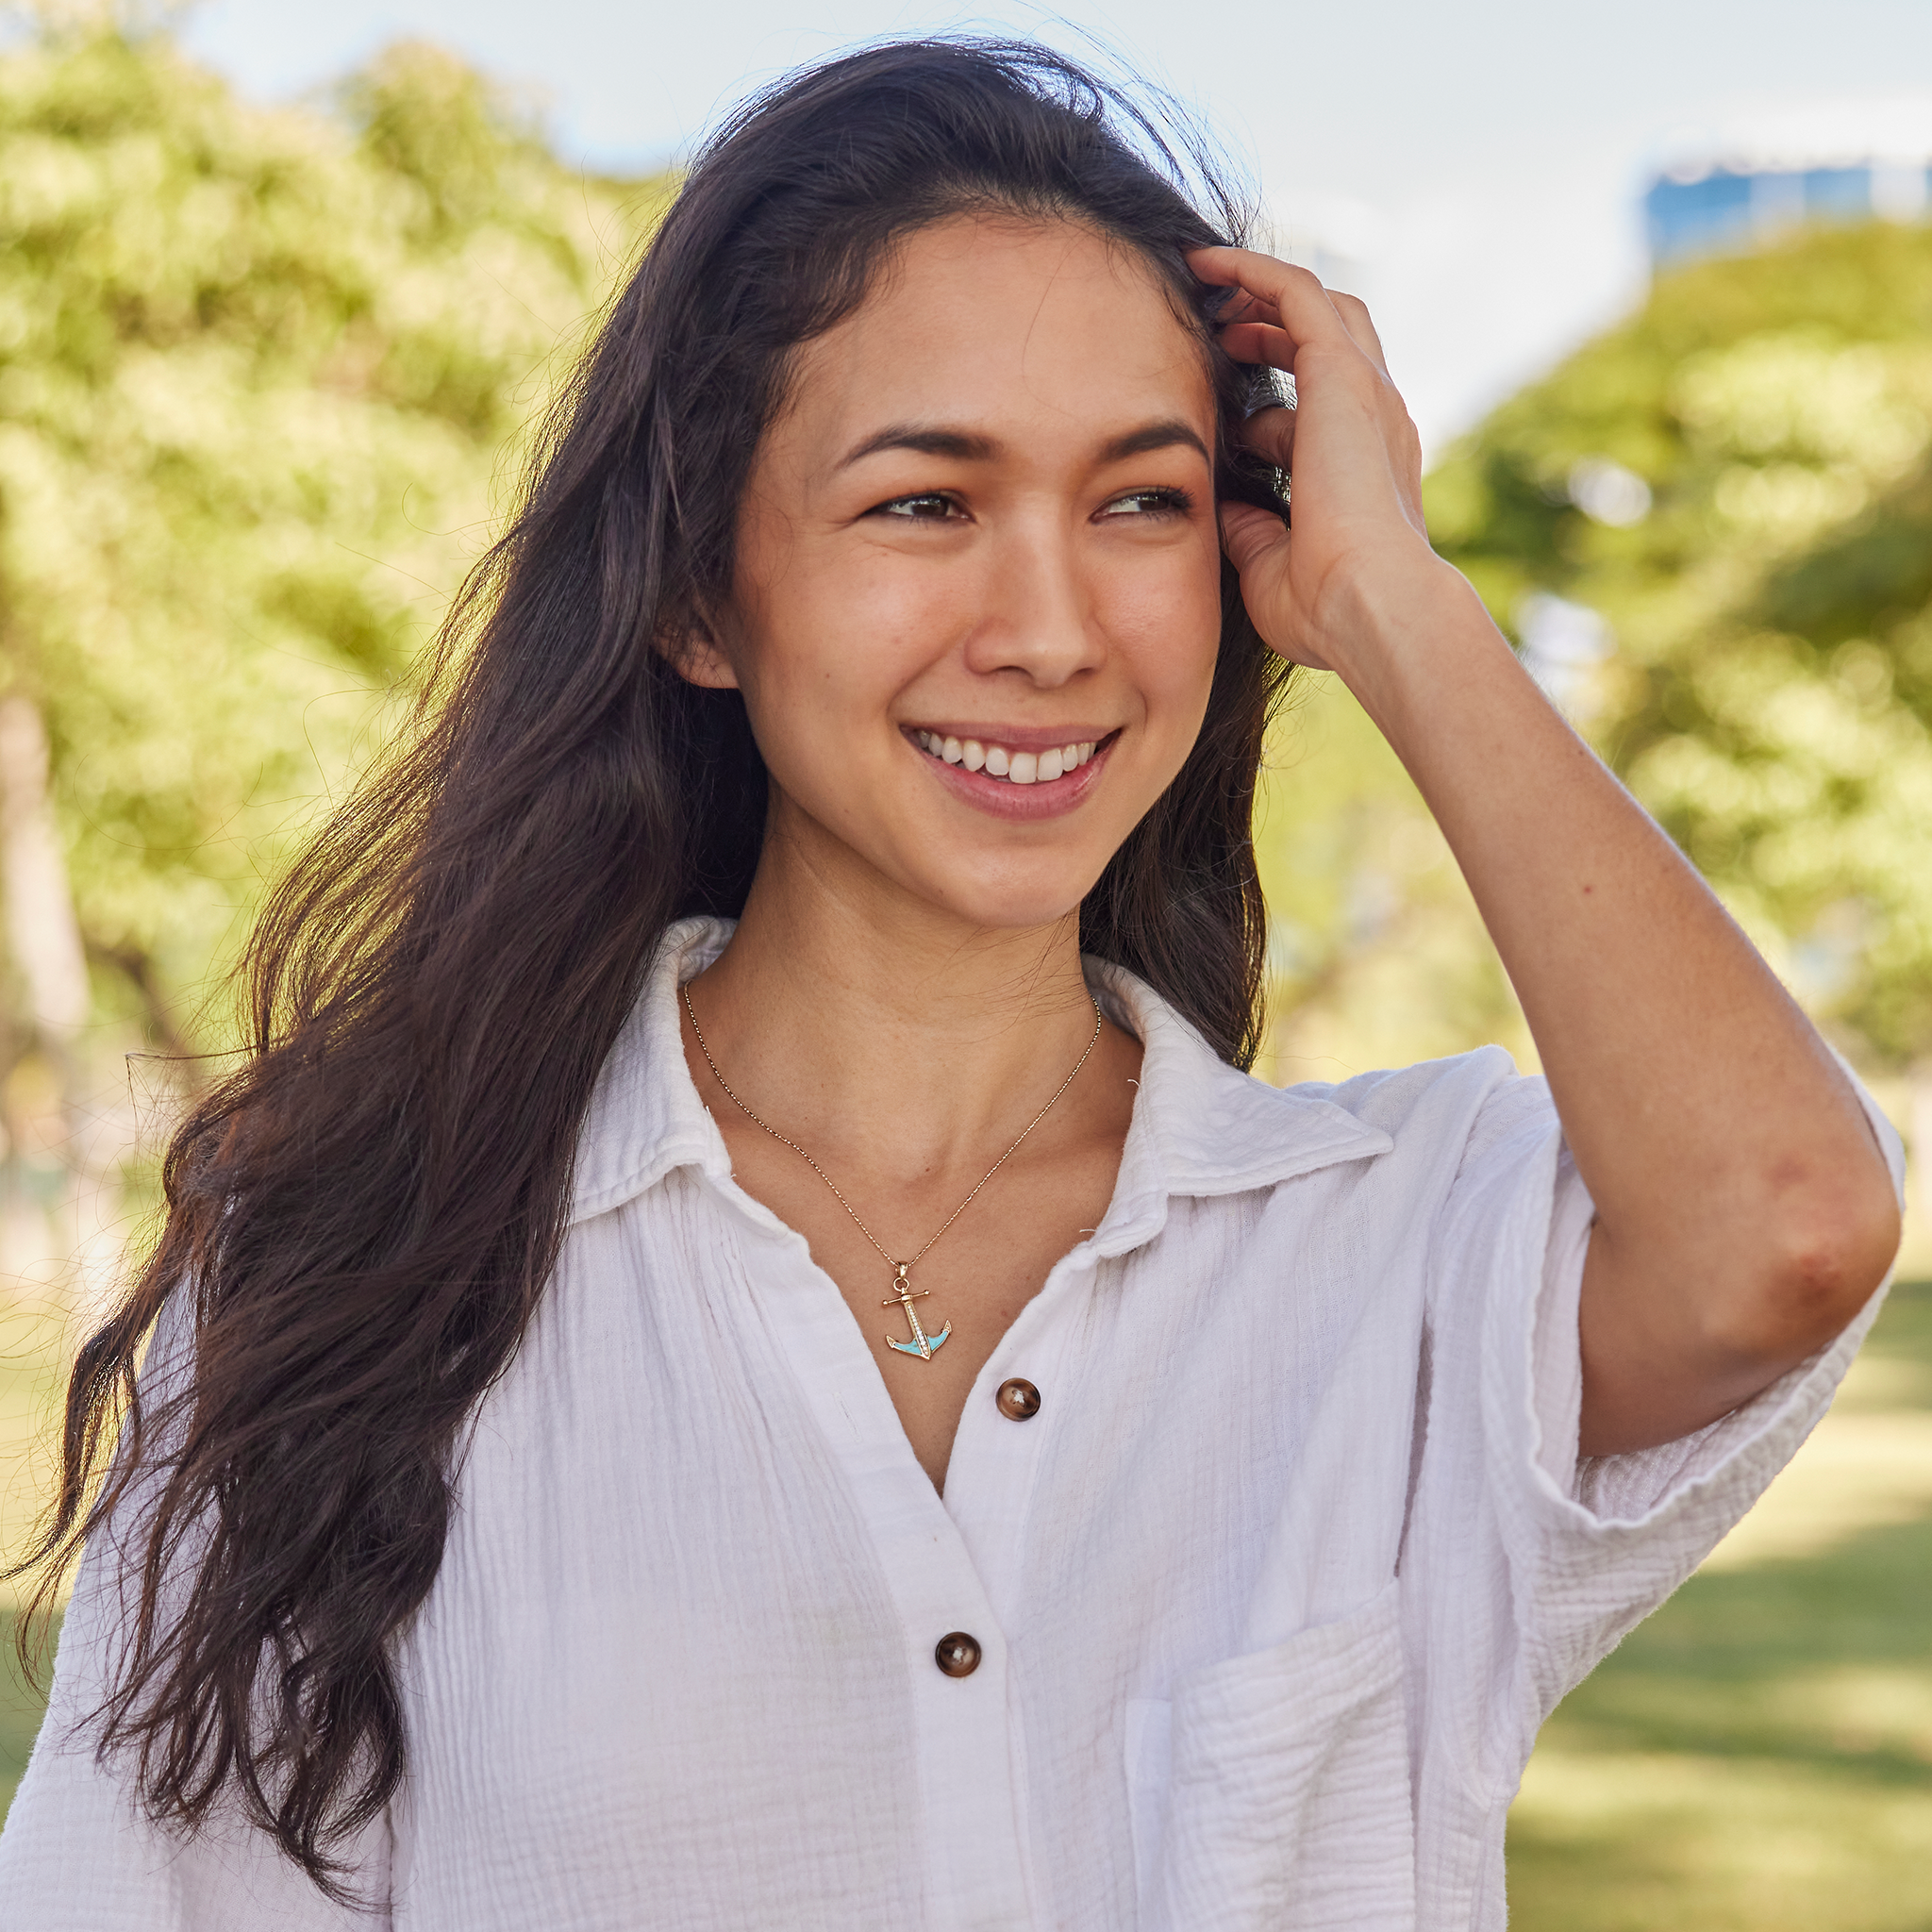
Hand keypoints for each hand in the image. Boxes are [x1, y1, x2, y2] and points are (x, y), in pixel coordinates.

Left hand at [1188, 246, 1440, 674]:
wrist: (1370, 605)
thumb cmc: (1327, 608)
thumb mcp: (1270, 565)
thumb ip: (1251, 529)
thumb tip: (1225, 506)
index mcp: (1364, 463)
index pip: (1321, 397)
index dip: (1272, 380)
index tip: (1222, 380)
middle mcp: (1374, 418)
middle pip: (1328, 337)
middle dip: (1271, 323)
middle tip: (1218, 325)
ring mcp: (1364, 393)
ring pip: (1317, 307)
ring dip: (1261, 291)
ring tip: (1207, 285)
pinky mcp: (1342, 376)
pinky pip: (1296, 295)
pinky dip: (1253, 272)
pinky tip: (1207, 264)